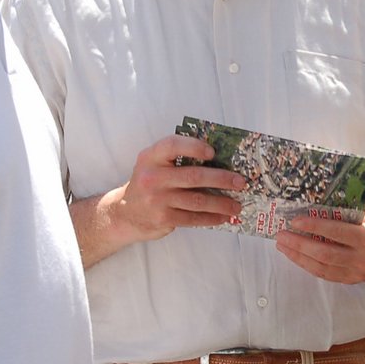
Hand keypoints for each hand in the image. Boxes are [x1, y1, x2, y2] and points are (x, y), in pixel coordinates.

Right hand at [106, 135, 244, 243]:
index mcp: (151, 157)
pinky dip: (212, 217)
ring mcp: (158, 199)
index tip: (213, 152)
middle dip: (222, 179)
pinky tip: (223, 216)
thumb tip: (218, 159)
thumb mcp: (153, 164)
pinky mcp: (164, 218)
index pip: (172, 145)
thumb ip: (176, 158)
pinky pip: (194, 218)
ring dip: (222, 203)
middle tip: (240, 182)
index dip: (194, 147)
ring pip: (198, 200)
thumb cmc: (148, 184)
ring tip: (237, 204)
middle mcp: (153, 177)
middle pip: (194, 176)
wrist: (124, 213)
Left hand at [276, 204, 364, 284]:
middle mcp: (363, 258)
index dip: (313, 226)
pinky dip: (310, 266)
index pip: (336, 232)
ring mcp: (359, 272)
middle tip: (282, 235)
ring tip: (284, 246)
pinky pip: (328, 275)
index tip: (295, 220)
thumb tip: (318, 203)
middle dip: (299, 244)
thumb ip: (348, 209)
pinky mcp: (355, 280)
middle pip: (325, 253)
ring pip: (323, 268)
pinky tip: (298, 258)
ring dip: (300, 257)